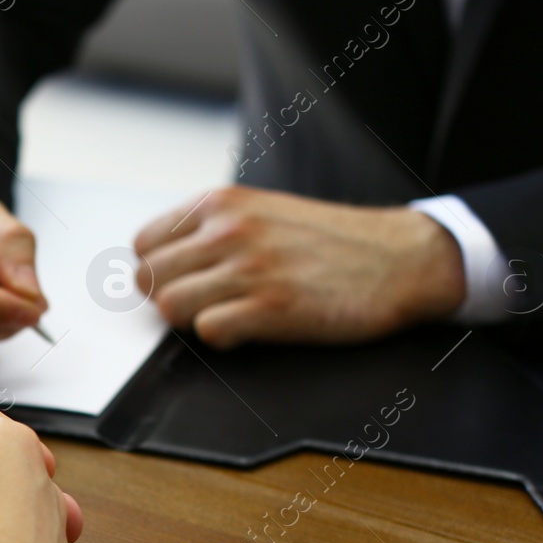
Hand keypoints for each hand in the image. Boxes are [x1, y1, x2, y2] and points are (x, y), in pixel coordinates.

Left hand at [134, 185, 465, 347]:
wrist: (399, 258)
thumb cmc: (329, 242)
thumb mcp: (261, 213)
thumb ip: (211, 230)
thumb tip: (160, 262)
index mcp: (221, 204)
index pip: (142, 244)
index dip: (158, 272)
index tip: (184, 283)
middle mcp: (228, 231)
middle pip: (148, 279)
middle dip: (168, 299)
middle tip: (206, 305)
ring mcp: (249, 268)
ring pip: (169, 307)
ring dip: (192, 321)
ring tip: (228, 316)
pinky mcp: (271, 308)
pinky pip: (207, 332)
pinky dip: (222, 338)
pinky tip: (249, 330)